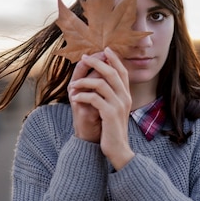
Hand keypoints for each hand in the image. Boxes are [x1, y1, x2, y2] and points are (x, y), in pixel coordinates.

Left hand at [68, 48, 134, 169]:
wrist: (118, 150)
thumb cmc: (113, 130)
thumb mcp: (115, 110)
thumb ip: (112, 96)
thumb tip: (103, 82)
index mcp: (127, 95)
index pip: (122, 72)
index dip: (114, 59)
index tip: (105, 49)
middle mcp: (125, 98)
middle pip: (112, 72)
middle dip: (97, 62)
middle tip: (84, 57)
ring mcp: (118, 105)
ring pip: (101, 83)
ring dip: (84, 81)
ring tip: (72, 85)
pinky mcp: (109, 114)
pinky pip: (94, 98)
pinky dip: (82, 96)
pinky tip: (74, 98)